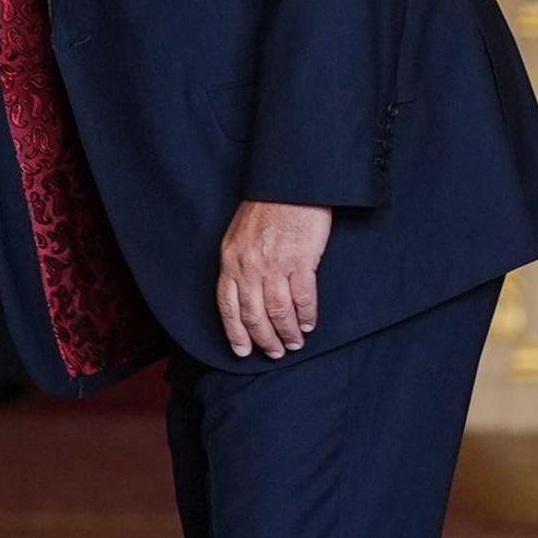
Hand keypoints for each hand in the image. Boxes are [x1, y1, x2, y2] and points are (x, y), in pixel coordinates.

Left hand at [217, 200, 330, 358]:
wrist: (288, 185)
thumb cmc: (266, 207)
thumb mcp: (238, 235)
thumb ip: (238, 263)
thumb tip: (245, 292)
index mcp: (230, 260)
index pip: (228, 306)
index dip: (235, 333)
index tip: (242, 351)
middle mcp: (249, 267)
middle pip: (254, 315)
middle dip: (264, 339)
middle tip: (275, 352)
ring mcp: (274, 265)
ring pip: (279, 312)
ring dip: (288, 333)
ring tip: (294, 343)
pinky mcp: (300, 261)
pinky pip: (303, 298)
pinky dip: (307, 315)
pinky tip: (309, 324)